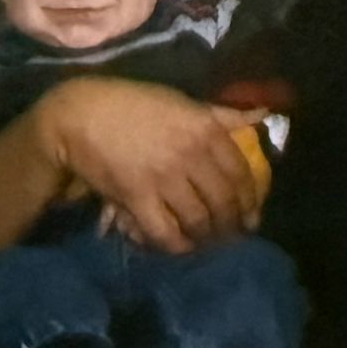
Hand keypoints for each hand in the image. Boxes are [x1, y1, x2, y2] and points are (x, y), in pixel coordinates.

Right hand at [38, 77, 265, 254]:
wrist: (84, 113)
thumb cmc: (136, 104)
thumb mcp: (183, 102)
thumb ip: (223, 114)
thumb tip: (262, 115)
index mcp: (205, 128)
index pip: (240, 172)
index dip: (250, 200)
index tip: (251, 215)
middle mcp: (190, 153)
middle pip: (224, 201)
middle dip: (232, 225)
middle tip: (232, 236)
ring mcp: (164, 177)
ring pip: (199, 220)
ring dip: (207, 237)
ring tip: (208, 242)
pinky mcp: (137, 197)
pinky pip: (165, 232)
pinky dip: (177, 245)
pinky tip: (181, 245)